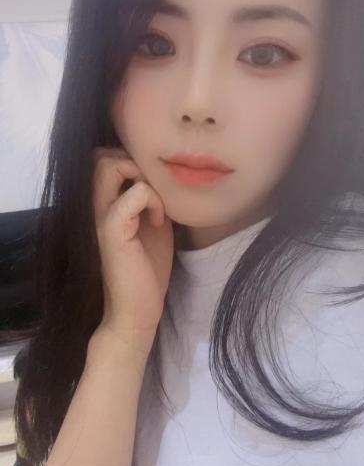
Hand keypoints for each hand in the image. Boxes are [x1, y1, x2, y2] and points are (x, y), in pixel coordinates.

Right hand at [91, 146, 173, 353]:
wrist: (138, 311)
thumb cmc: (147, 269)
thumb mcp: (153, 223)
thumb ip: (150, 198)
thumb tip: (165, 175)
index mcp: (106, 204)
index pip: (105, 158)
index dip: (132, 160)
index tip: (155, 188)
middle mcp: (97, 205)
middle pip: (101, 155)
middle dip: (134, 161)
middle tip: (155, 189)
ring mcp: (101, 216)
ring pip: (108, 164)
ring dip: (142, 175)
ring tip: (157, 203)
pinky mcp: (112, 230)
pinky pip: (134, 194)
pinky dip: (154, 200)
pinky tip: (160, 221)